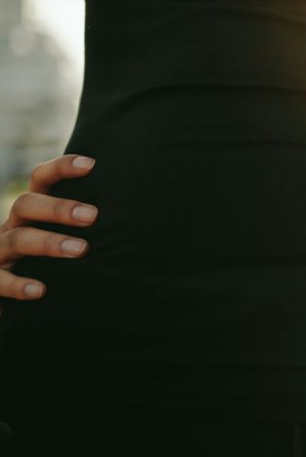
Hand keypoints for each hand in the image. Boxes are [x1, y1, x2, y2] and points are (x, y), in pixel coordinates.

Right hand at [0, 155, 97, 300]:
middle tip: (93, 216)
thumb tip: (140, 216)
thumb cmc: (52, 260)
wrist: (11, 292)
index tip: (91, 164)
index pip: (41, 179)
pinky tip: (40, 290)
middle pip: (26, 204)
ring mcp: (0, 252)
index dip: (62, 168)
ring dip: (49, 243)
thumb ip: (87, 224)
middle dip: (59, 208)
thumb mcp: (66, 235)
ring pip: (17, 239)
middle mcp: (14, 225)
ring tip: (81, 250)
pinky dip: (18, 284)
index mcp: (33, 210)